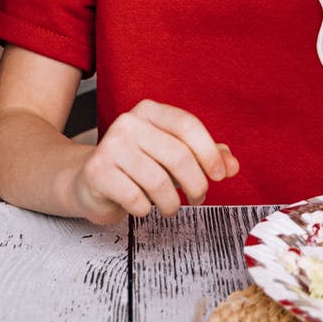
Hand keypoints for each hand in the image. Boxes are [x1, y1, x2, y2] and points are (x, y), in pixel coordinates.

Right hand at [67, 99, 238, 224]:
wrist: (90, 180)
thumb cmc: (138, 168)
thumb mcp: (173, 157)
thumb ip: (205, 157)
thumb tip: (232, 165)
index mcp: (149, 111)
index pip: (187, 125)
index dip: (209, 153)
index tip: (219, 176)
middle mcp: (128, 123)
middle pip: (178, 155)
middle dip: (196, 185)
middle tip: (198, 198)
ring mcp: (110, 146)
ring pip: (159, 181)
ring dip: (172, 203)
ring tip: (171, 207)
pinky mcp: (97, 172)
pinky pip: (136, 198)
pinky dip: (145, 210)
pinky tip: (142, 206)